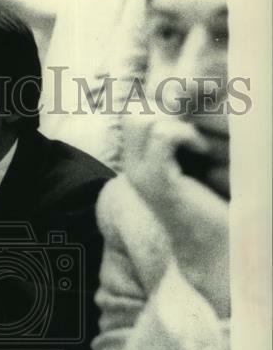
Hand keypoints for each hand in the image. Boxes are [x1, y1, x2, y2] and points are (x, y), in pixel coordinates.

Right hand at [124, 116, 229, 317]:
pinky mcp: (157, 185)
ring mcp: (141, 178)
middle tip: (197, 130)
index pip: (134, 115)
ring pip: (140, 119)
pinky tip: (203, 151)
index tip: (196, 118)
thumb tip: (184, 100)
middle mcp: (132, 171)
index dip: (165, 104)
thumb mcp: (197, 163)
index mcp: (139, 165)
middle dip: (169, 109)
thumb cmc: (216, 208)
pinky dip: (186, 136)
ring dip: (176, 122)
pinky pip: (161, 136)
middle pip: (133, 113)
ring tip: (198, 142)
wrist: (217, 249)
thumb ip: (185, 136)